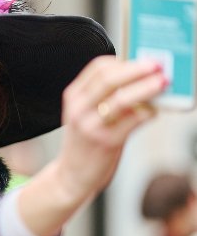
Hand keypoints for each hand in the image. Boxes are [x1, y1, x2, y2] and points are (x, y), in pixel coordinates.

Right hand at [53, 57, 165, 198]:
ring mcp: (90, 126)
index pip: (98, 68)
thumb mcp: (87, 116)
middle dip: (137, 69)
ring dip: (146, 88)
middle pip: (109, 79)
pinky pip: (133, 121)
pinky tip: (154, 112)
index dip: (124, 60)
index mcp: (74, 97)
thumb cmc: (86, 143)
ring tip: (163, 82)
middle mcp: (78, 109)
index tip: (144, 58)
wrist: (72, 177)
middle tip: (158, 65)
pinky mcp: (105, 142)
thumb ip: (108, 98)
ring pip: (122, 99)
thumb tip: (143, 80)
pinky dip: (148, 113)